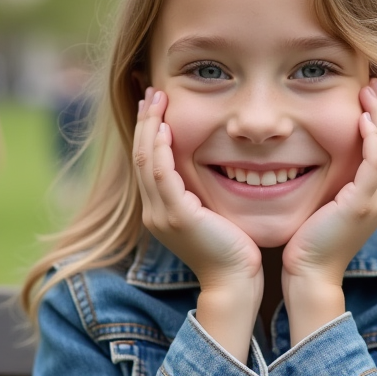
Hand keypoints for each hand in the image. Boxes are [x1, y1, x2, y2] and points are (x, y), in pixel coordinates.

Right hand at [133, 86, 261, 357]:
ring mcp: (162, 214)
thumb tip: (218, 167)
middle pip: (141, 156)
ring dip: (151, 126)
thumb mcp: (214, 215)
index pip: (148, 162)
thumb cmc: (234, 251)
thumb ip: (206, 194)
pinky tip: (166, 127)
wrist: (235, 283)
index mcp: (161, 210)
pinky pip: (162, 174)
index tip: (157, 105)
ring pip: (146, 160)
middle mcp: (155, 211)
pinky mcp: (177, 215)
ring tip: (157, 99)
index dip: (150, 131)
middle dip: (146, 121)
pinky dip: (161, 148)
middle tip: (153, 91)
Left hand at [281, 79, 376, 340]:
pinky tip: (363, 118)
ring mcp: (375, 200)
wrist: (307, 275)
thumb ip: (326, 183)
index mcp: (373, 196)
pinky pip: (375, 162)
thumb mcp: (320, 205)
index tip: (367, 94)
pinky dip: (372, 138)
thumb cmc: (306, 243)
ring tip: (369, 91)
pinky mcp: (363, 204)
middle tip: (372, 82)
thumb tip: (309, 157)